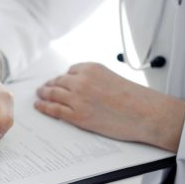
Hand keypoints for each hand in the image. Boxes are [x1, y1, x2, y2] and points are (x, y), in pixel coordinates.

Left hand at [35, 62, 184, 151]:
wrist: (145, 113)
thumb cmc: (135, 99)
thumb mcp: (112, 78)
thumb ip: (95, 80)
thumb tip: (83, 86)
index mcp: (91, 68)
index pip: (70, 71)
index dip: (64, 78)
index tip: (59, 81)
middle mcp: (81, 81)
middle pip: (59, 81)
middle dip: (50, 85)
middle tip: (43, 88)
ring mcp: (77, 98)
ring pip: (53, 94)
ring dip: (44, 95)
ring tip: (39, 96)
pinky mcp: (77, 115)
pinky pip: (54, 110)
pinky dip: (44, 107)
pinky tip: (39, 106)